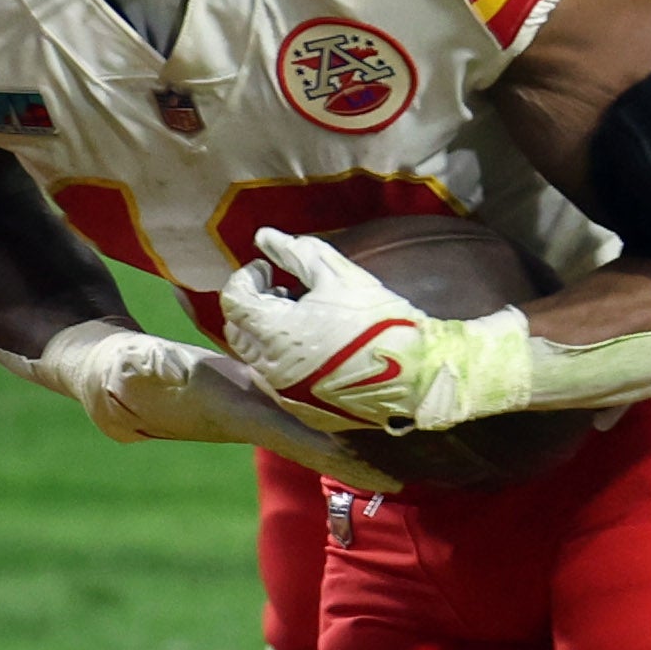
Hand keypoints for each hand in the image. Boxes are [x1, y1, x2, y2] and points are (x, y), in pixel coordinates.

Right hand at [33, 320, 397, 488]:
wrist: (116, 375)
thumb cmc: (121, 374)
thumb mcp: (128, 366)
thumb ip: (140, 367)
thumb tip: (156, 363)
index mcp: (239, 415)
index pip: (302, 441)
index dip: (345, 459)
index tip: (391, 481)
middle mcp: (260, 412)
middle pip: (329, 436)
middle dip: (375, 450)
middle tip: (434, 458)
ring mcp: (265, 397)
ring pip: (327, 411)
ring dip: (368, 420)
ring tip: (425, 424)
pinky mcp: (264, 378)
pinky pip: (315, 387)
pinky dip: (347, 391)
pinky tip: (381, 387)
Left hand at [223, 230, 528, 431]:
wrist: (417, 376)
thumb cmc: (378, 320)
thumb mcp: (338, 275)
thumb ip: (296, 253)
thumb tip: (264, 236)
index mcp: (274, 331)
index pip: (233, 299)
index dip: (247, 277)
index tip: (268, 268)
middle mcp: (270, 368)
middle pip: (238, 332)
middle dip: (252, 307)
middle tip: (281, 293)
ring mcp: (286, 395)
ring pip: (256, 360)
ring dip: (266, 336)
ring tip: (300, 320)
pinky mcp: (305, 412)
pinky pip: (279, 385)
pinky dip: (284, 363)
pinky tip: (313, 351)